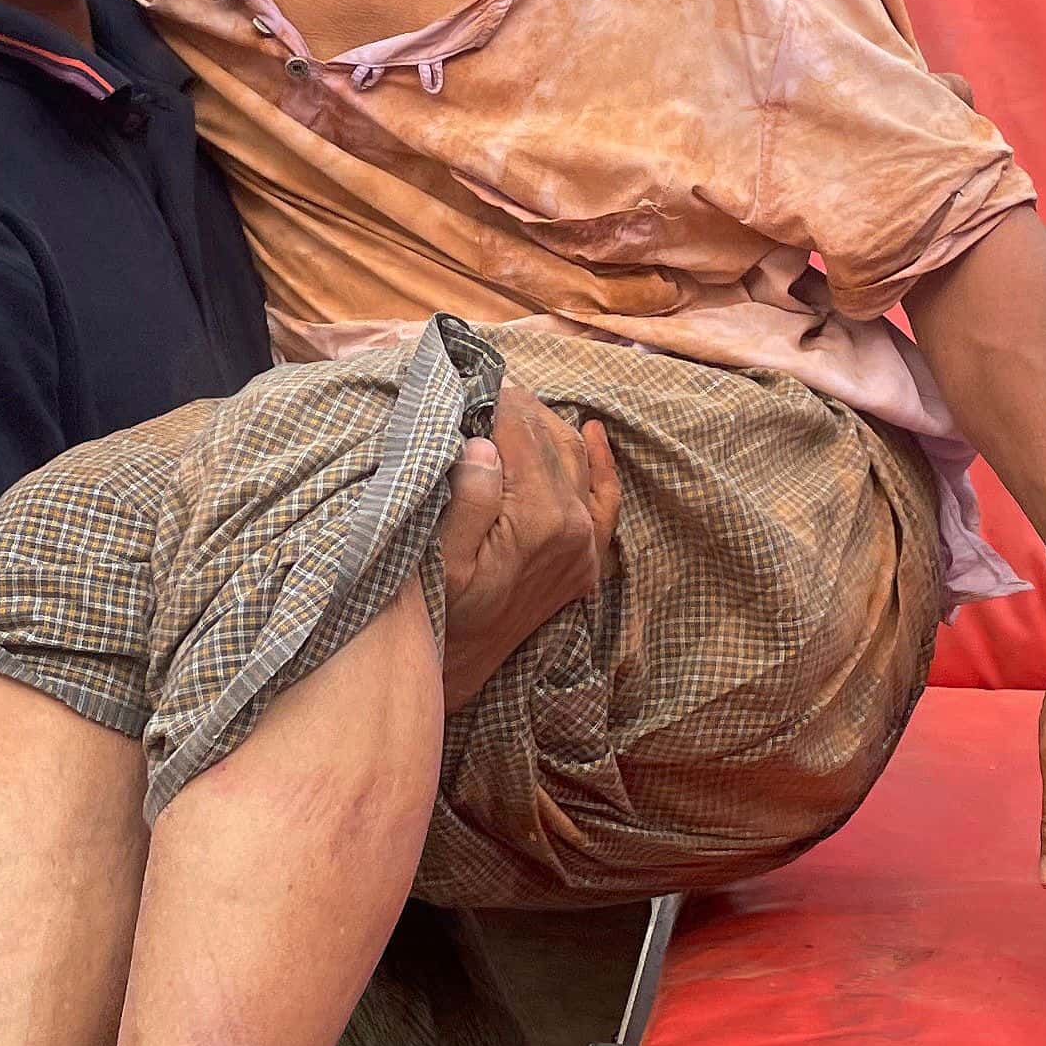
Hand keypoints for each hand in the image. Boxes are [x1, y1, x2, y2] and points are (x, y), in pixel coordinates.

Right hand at [434, 387, 621, 704]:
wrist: (457, 670)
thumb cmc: (440, 610)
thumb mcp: (440, 555)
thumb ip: (467, 498)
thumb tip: (485, 444)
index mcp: (540, 518)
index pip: (522, 432)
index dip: (496, 398)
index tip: (473, 374)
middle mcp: (574, 527)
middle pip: (550, 439)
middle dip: (518, 408)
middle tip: (485, 384)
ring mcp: (585, 545)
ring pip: (575, 459)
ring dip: (547, 427)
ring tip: (513, 403)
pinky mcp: (586, 560)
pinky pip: (606, 499)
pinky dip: (601, 462)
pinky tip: (592, 431)